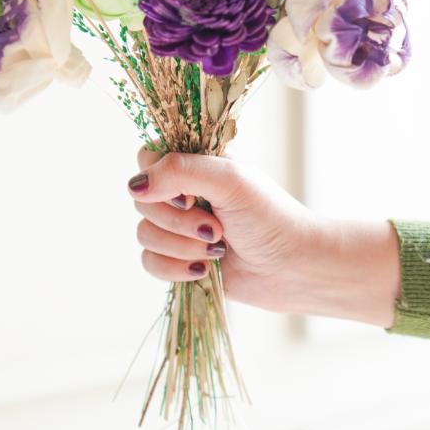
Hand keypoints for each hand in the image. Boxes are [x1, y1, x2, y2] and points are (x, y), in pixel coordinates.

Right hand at [127, 152, 400, 326]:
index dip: (156, 179)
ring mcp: (179, 228)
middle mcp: (182, 193)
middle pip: (142, 200)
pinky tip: (204, 270)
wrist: (293, 268)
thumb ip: (180, 171)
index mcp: (195, 165)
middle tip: (215, 227)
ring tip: (217, 248)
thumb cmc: (270, 216)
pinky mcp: (178, 260)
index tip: (188, 196)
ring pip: (144, 233)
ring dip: (180, 246)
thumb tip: (135, 185)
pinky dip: (174, 268)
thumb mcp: (230, 181)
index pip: (147, 158)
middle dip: (177, 220)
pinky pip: (150, 262)